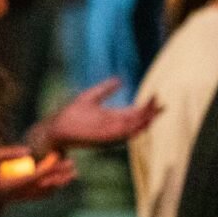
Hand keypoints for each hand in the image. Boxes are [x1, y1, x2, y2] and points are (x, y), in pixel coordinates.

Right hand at [0, 148, 75, 203]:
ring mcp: (15, 197)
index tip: (60, 157)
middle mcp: (13, 195)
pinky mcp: (16, 196)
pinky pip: (37, 194)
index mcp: (7, 185)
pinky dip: (50, 187)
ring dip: (58, 183)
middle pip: (42, 187)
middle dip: (59, 176)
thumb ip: (4, 154)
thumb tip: (27, 151)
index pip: (34, 177)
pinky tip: (59, 180)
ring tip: (72, 173)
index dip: (49, 168)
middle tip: (73, 165)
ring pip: (42, 193)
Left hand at [33, 78, 160, 153]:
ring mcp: (109, 132)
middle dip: (150, 114)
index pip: (134, 112)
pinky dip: (132, 129)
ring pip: (133, 128)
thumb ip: (105, 89)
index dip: (146, 107)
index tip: (158, 98)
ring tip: (154, 111)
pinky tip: (141, 121)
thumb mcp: (91, 97)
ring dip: (144, 121)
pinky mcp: (103, 137)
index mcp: (112, 116)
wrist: (56, 128)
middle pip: (137, 120)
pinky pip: (122, 134)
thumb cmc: (71, 115)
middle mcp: (113, 125)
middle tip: (162, 105)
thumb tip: (120, 79)